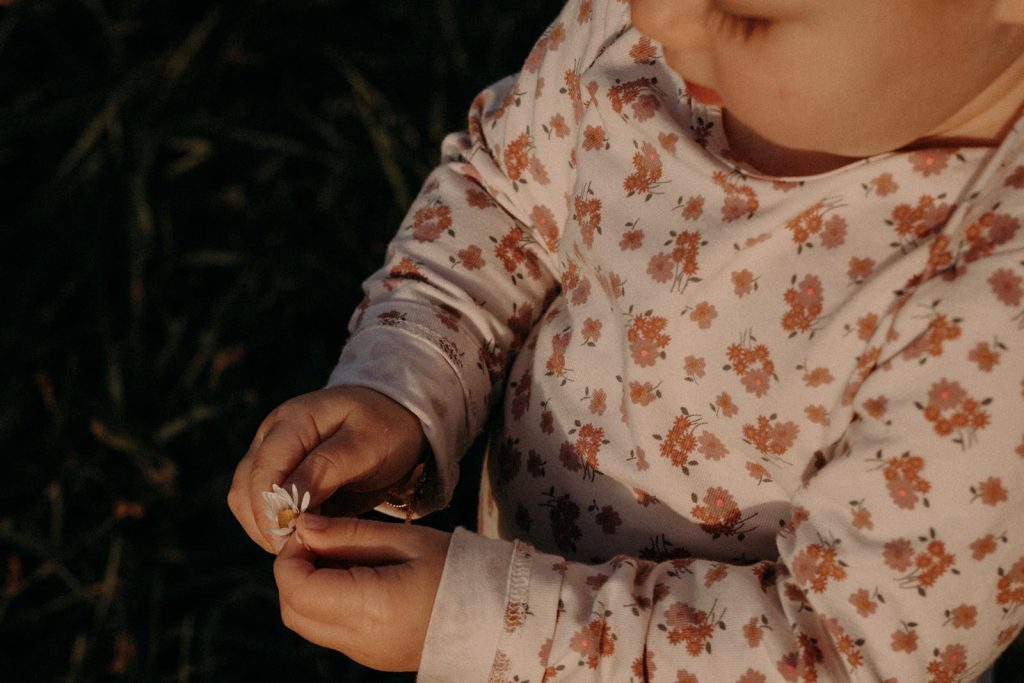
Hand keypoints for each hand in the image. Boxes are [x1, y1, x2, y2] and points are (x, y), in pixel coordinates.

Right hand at [227, 385, 426, 552]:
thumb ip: (327, 468)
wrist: (394, 425)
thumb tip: (287, 501)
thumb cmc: (386, 431)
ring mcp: (269, 455)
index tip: (295, 540)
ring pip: (245, 500)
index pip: (263, 470)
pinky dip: (276, 526)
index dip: (272, 510)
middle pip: (245, 488)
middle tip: (302, 550)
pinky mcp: (275, 475)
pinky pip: (259, 507)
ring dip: (267, 529)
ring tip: (306, 545)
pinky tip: (306, 536)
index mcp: (293, 420)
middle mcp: (272, 435)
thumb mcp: (367, 445)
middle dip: (267, 524)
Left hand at [274, 514, 450, 671]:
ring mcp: (364, 653)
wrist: (499, 613)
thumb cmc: (459, 568)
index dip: (291, 555)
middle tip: (321, 540)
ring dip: (308, 588)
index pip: (296, 588)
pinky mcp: (371, 656)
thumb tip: (303, 526)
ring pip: (307, 623)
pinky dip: (327, 602)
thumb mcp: (405, 539)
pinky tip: (356, 576)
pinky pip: (330, 631)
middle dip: (294, 572)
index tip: (311, 530)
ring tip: (341, 555)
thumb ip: (349, 533)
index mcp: (370, 607)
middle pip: (293, 610)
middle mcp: (360, 639)